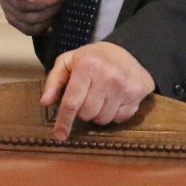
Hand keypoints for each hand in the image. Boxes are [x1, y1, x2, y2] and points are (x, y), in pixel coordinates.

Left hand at [40, 42, 155, 140]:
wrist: (126, 49)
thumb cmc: (91, 58)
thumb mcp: (68, 62)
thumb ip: (54, 81)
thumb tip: (45, 102)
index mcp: (88, 67)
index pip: (72, 102)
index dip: (64, 121)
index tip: (59, 135)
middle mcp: (108, 77)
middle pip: (87, 114)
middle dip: (83, 111)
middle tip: (86, 97)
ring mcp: (126, 86)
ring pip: (104, 119)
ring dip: (98, 114)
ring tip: (100, 97)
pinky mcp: (139, 93)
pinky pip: (120, 118)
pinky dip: (114, 113)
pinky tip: (115, 99)